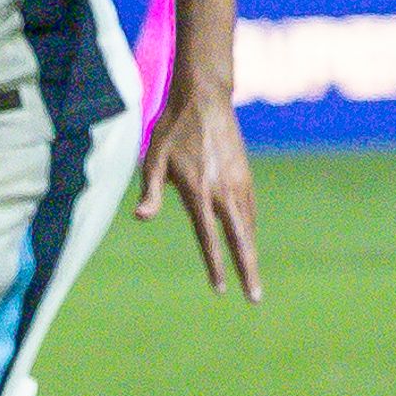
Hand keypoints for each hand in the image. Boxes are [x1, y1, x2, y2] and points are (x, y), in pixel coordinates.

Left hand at [134, 81, 261, 300]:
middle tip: (255, 298)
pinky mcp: (244, 174)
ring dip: (251, 253)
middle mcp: (223, 190)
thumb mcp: (153, 158)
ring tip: (253, 277)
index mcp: (199, 190)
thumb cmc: (172, 128)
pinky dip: (250, 230)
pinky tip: (248, 240)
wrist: (205, 97)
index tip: (221, 290)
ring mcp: (238, 182)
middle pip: (241, 239)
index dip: (215, 266)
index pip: (209, 237)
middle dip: (248, 270)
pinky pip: (250, 210)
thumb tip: (141, 218)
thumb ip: (151, 191)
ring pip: (249, 226)